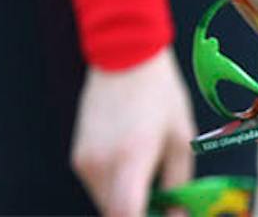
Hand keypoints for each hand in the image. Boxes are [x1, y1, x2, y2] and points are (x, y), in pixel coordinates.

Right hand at [71, 48, 194, 216]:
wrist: (123, 56)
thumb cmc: (158, 94)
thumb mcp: (180, 140)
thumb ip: (179, 184)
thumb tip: (177, 214)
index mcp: (130, 158)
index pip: (125, 214)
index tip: (161, 215)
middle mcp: (101, 162)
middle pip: (115, 214)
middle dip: (139, 214)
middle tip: (162, 206)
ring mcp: (85, 158)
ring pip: (105, 202)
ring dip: (126, 204)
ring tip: (150, 186)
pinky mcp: (78, 154)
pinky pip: (97, 186)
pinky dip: (114, 189)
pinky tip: (132, 171)